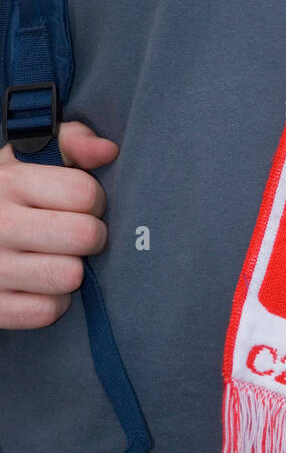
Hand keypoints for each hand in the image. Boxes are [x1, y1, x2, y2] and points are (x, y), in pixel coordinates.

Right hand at [0, 121, 118, 328]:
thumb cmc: (7, 193)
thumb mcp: (28, 156)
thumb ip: (72, 141)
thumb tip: (108, 151)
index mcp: (10, 182)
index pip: (85, 194)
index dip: (94, 200)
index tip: (82, 204)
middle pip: (84, 236)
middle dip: (91, 236)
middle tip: (77, 235)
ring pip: (68, 276)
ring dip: (72, 270)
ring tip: (58, 258)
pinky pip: (46, 311)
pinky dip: (52, 302)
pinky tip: (41, 285)